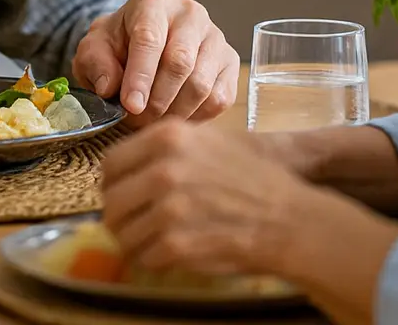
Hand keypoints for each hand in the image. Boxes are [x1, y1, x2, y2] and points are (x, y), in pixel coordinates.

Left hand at [71, 0, 238, 123]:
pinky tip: (174, 116)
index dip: (140, 76)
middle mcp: (191, 14)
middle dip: (156, 100)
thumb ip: (96, 63)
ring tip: (151, 122)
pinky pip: (219, 98)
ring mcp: (215, 38)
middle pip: (180, 63)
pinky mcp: (230, 63)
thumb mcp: (95, 48)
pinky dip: (196, 116)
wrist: (145, 40)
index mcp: (153, 2)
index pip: (150, 38)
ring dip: (174, 112)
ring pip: (201, 85)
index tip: (131, 106)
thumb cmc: (119, 45)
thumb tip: (109, 87)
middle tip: (137, 121)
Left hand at [103, 120, 397, 324]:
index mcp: (168, 137)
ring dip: (136, 240)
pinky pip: (144, 257)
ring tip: (157, 239)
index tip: (122, 193)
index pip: (110, 164)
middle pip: (111, 200)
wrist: (286, 217)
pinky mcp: (175, 244)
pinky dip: (154, 259)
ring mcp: (167, 209)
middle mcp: (162, 169)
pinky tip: (174, 252)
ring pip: (122, 232)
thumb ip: (164, 146)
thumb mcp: (208, 140)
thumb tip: (124, 167)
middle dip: (121, 215)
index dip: (113, 183)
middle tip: (136, 222)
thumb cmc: (252, 178)